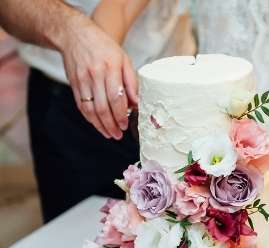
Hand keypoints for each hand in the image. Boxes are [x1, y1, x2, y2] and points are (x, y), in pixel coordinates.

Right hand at [60, 15, 137, 138]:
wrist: (75, 34)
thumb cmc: (104, 47)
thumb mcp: (124, 59)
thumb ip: (131, 82)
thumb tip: (137, 103)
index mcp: (110, 68)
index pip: (116, 98)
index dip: (120, 115)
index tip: (125, 125)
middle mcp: (95, 74)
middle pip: (103, 107)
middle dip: (111, 125)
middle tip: (118, 135)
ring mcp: (82, 80)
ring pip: (90, 109)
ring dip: (100, 126)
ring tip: (109, 134)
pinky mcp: (74, 84)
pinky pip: (81, 106)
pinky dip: (90, 118)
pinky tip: (98, 125)